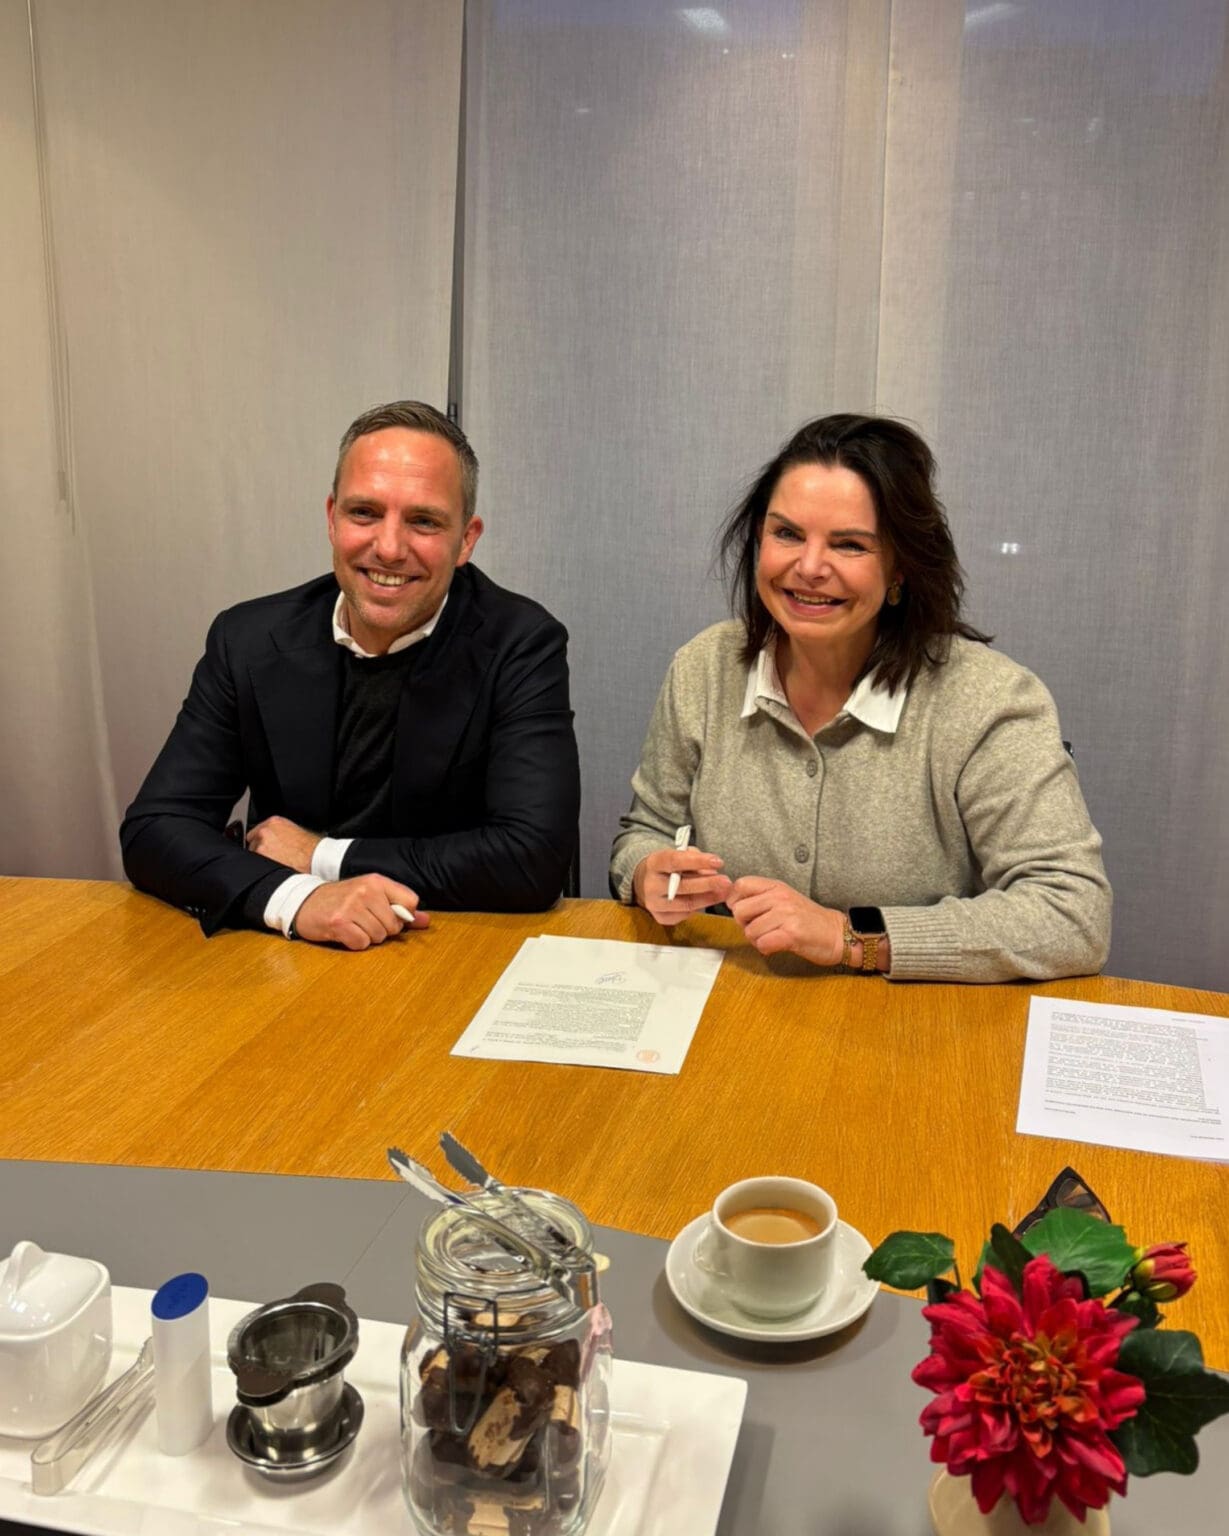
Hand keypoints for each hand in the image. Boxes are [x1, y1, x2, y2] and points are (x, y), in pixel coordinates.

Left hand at [246, 815, 320, 872]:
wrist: (316, 859)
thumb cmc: (311, 848)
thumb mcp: (296, 831)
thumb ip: (281, 833)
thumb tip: (275, 840)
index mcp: (274, 822)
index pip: (257, 831)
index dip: (262, 841)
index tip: (267, 847)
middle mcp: (265, 832)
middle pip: (253, 843)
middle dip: (261, 850)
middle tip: (275, 856)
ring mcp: (261, 846)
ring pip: (254, 855)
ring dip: (262, 860)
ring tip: (277, 863)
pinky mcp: (262, 859)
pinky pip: (256, 866)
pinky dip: (263, 869)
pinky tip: (275, 869)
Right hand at [292, 875, 428, 950]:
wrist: (305, 902)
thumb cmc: (342, 900)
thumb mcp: (372, 896)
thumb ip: (400, 907)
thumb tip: (425, 921)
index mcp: (377, 881)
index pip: (410, 901)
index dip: (403, 915)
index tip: (388, 915)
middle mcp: (365, 891)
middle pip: (394, 925)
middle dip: (383, 929)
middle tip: (364, 921)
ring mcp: (351, 906)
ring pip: (379, 936)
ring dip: (368, 937)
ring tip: (354, 926)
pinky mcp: (338, 923)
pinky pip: (362, 943)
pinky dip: (355, 943)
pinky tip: (345, 933)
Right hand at [632, 847, 731, 926]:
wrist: (645, 882)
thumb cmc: (667, 867)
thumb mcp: (677, 855)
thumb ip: (694, 859)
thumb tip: (713, 870)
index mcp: (653, 864)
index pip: (675, 861)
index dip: (698, 861)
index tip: (718, 861)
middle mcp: (651, 885)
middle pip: (682, 886)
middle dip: (708, 884)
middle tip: (727, 881)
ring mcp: (654, 904)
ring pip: (686, 904)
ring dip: (708, 898)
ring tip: (724, 892)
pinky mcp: (660, 917)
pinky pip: (685, 914)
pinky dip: (700, 907)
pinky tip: (709, 899)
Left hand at [727, 877, 845, 965]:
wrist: (836, 933)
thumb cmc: (807, 919)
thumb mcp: (784, 898)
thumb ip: (761, 897)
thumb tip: (731, 904)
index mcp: (776, 886)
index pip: (740, 885)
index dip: (735, 901)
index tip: (746, 913)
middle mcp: (780, 897)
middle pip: (739, 911)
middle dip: (745, 925)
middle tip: (761, 929)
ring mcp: (786, 914)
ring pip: (750, 931)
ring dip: (757, 940)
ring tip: (773, 938)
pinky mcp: (791, 933)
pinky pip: (762, 944)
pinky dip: (766, 949)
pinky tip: (777, 946)